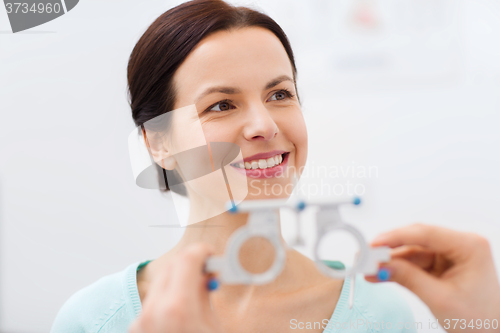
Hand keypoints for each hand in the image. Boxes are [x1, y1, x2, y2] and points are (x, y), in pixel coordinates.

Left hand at [129, 243, 224, 332]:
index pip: (186, 259)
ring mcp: (140, 321)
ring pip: (159, 283)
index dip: (201, 251)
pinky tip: (179, 312)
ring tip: (194, 294)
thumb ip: (205, 295)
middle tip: (206, 270)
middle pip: (170, 266)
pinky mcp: (135, 327)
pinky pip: (152, 301)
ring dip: (177, 280)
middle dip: (189, 263)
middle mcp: (153, 311)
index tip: (210, 254)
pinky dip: (167, 298)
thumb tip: (204, 274)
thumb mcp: (212, 326)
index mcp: (177, 309)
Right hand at [366, 223, 499, 332]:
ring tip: (367, 269)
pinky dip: (397, 269)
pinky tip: (379, 274)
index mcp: (469, 246)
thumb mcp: (440, 299)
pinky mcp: (441, 265)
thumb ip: (408, 278)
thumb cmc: (480, 320)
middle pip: (416, 240)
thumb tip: (381, 264)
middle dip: (389, 250)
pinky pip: (414, 262)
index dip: (395, 237)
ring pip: (411, 251)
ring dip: (389, 261)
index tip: (373, 244)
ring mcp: (450, 254)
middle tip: (365, 256)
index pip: (426, 234)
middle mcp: (459, 245)